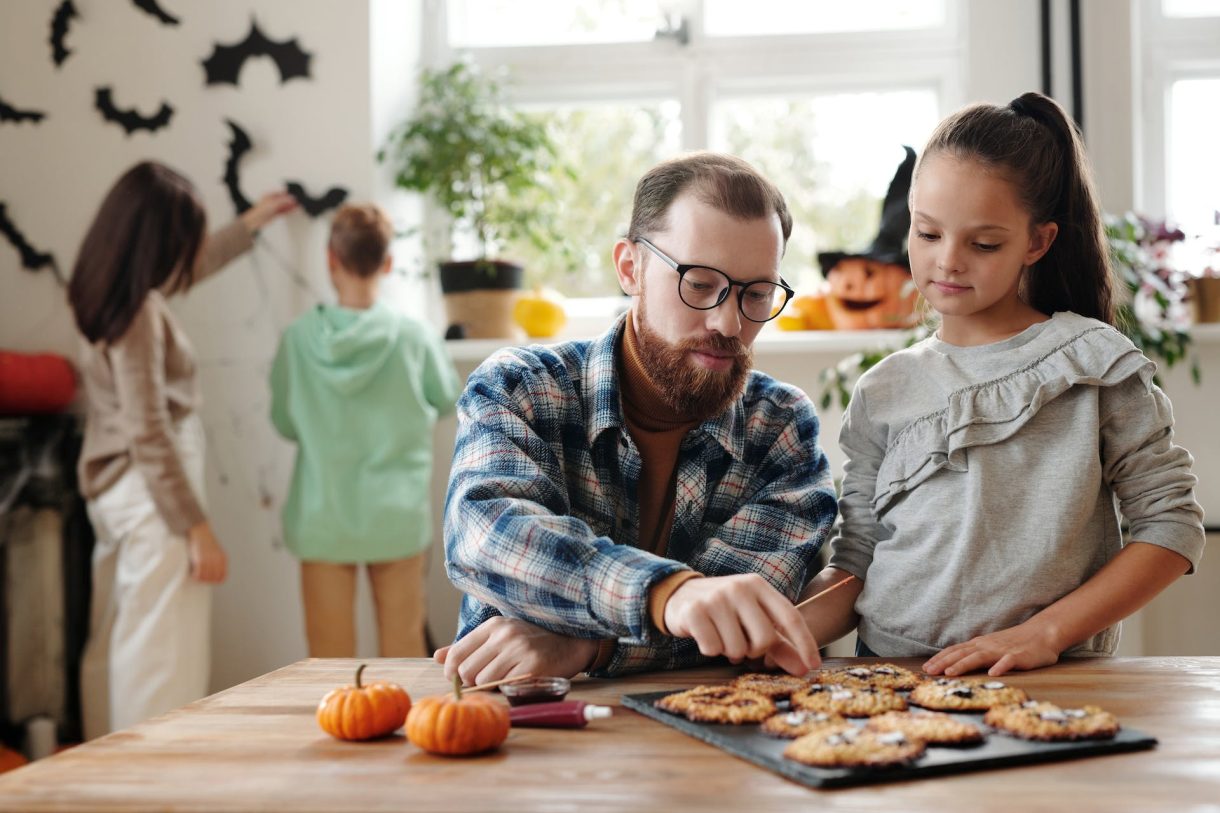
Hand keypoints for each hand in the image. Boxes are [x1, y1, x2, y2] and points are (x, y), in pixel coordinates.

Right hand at [186, 521, 227, 583]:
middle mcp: (218, 561)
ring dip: (200, 578)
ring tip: (196, 575)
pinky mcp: (200, 560)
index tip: (209, 580)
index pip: (222, 577)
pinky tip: (192, 573)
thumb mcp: (216, 551)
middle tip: (200, 577)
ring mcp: (209, 561)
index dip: (215, 581)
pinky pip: (199, 575)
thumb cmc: (205, 540)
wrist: (200, 530)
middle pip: (214, 579)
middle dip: (207, 580)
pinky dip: (195, 576)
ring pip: (206, 578)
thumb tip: (212, 573)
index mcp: (223, 559)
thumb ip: (216, 561)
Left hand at [240, 191, 297, 231]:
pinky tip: (293, 209)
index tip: (294, 195)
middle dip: (290, 200)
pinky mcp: (275, 214)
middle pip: (283, 199)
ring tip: (297, 205)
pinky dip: (288, 210)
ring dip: (290, 205)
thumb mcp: (273, 203)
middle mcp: (271, 201)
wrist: (256, 220)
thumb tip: (291, 198)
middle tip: (297, 201)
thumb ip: (283, 201)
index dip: (287, 194)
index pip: (280, 193)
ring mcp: (273, 208)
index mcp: (269, 195)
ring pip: (284, 205)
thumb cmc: (260, 211)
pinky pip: (283, 211)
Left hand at [433, 616, 599, 686]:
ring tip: (503, 681)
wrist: (571, 642)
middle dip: (472, 683)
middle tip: (485, 682)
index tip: (459, 680)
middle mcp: (504, 635)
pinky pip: (504, 687)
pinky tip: (516, 682)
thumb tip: (437, 657)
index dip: (452, 672)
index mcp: (493, 626)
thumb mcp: (499, 637)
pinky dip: (506, 690)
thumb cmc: (531, 641)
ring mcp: (519, 650)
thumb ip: (469, 647)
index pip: (457, 653)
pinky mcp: (532, 667)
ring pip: (483, 682)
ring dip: (490, 688)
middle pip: (467, 671)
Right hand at [662, 574, 819, 675]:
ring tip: (721, 637)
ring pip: (737, 648)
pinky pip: (713, 648)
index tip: (813, 665)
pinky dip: (710, 650)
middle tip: (741, 644)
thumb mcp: (752, 619)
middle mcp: (739, 588)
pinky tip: (705, 635)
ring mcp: (716, 598)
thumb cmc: (724, 610)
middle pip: (764, 639)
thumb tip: (804, 668)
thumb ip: (779, 644)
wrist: (679, 594)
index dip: (804, 643)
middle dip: (754, 651)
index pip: (790, 616)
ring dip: (729, 652)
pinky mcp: (695, 611)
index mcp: (758, 586)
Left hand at [922, 621, 1060, 676]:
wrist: (1041, 633)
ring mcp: (1002, 650)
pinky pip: (1008, 661)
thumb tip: (956, 663)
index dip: (940, 659)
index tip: (925, 667)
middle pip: (962, 653)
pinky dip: (1000, 666)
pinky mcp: (1018, 656)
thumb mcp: (991, 647)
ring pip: (979, 656)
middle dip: (944, 662)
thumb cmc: (1015, 643)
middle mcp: (987, 646)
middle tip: (929, 672)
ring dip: (963, 664)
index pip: (955, 651)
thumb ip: (976, 654)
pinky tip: (992, 673)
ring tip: (950, 673)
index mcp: (979, 645)